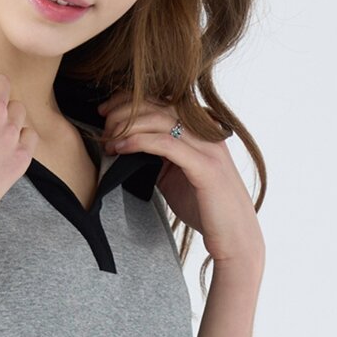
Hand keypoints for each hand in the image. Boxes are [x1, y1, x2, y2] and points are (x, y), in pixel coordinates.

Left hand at [98, 91, 263, 265]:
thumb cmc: (205, 208)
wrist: (234, 236)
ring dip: (129, 125)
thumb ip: (157, 158)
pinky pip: (167, 144)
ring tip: (108, 138)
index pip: (162, 100)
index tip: (105, 110)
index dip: (130, 100)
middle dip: (125, 109)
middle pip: (160, 104)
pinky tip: (121, 147)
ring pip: (162, 120)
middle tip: (102, 124)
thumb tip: (124, 148)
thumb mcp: (175, 176)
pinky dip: (140, 141)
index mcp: (201, 130)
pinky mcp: (205, 167)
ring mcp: (208, 148)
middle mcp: (207, 132)